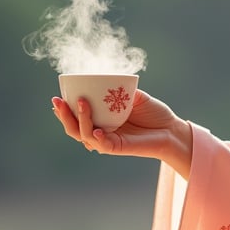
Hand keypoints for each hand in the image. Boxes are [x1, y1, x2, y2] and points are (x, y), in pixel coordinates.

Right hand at [51, 90, 193, 177]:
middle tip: (57, 101)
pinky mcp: (118, 148)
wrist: (172, 129)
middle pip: (74, 128)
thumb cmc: (155, 113)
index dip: (65, 110)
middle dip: (63, 115)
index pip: (77, 117)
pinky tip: (96, 130)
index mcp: (102, 119)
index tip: (57, 97)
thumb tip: (107, 81)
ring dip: (80, 120)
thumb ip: (122, 90)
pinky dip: (97, 137)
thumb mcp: (137, 97)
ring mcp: (108, 140)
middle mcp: (102, 131)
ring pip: (84, 135)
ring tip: (81, 103)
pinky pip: (102, 145)